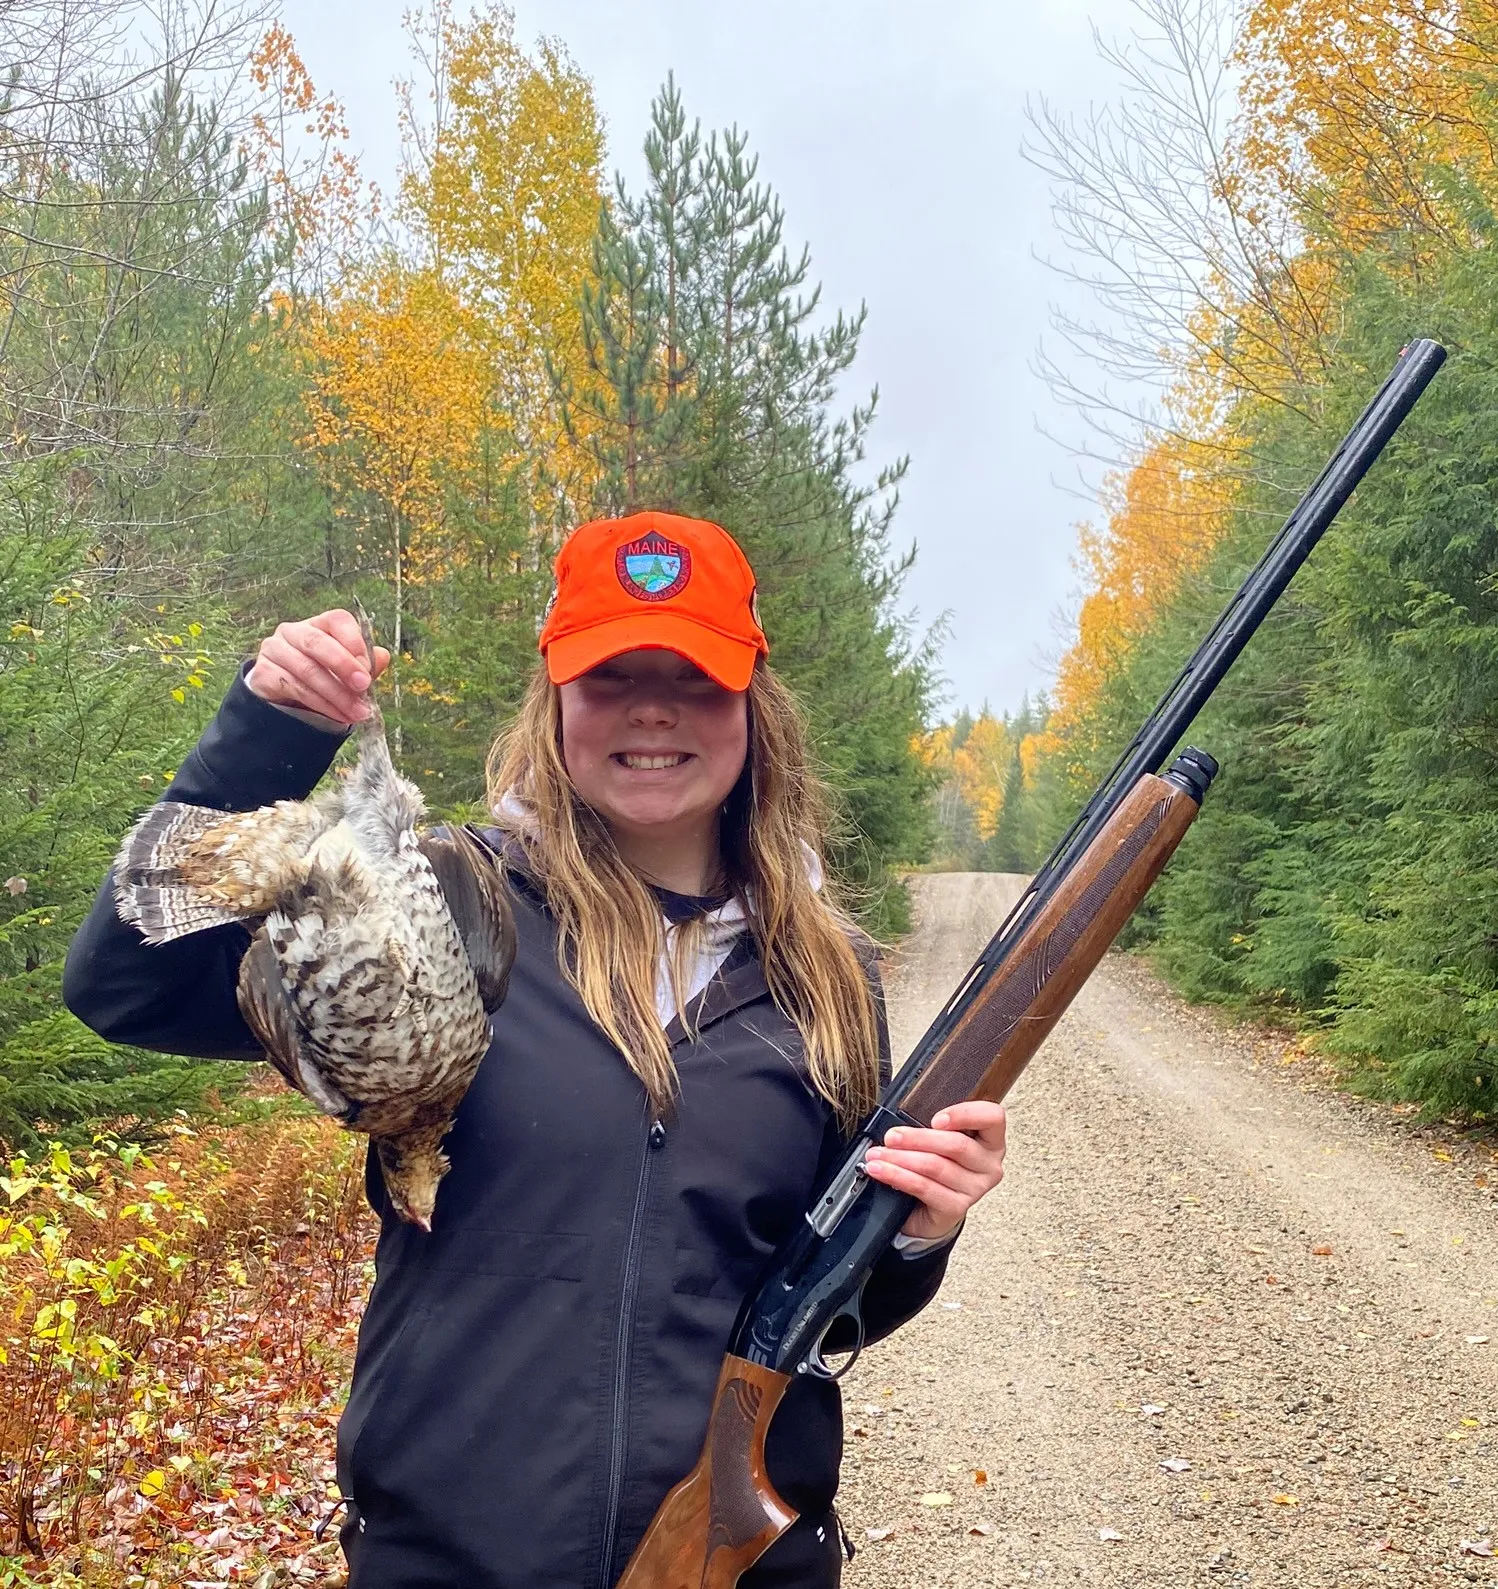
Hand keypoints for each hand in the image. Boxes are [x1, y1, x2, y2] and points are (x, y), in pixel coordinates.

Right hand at [246, 610, 390, 725]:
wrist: (283, 702)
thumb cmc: (321, 680)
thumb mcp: (346, 674)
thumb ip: (364, 665)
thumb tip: (383, 656)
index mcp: (318, 624)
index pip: (337, 620)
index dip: (354, 642)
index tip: (368, 668)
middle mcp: (293, 632)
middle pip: (318, 642)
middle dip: (344, 666)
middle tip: (363, 687)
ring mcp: (274, 650)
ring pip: (308, 670)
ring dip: (336, 694)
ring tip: (357, 713)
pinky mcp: (263, 673)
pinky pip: (294, 688)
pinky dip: (320, 704)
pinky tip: (337, 716)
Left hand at [862, 1101, 1006, 1243]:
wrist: (930, 1208)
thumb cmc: (937, 1164)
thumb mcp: (938, 1140)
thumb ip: (932, 1126)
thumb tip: (901, 1119)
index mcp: (990, 1139)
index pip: (992, 1117)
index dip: (965, 1115)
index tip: (936, 1119)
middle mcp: (988, 1164)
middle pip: (956, 1145)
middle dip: (918, 1138)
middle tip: (892, 1136)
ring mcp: (975, 1188)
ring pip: (936, 1167)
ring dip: (901, 1158)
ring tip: (878, 1154)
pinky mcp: (957, 1207)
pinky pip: (925, 1188)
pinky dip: (899, 1177)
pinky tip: (882, 1171)